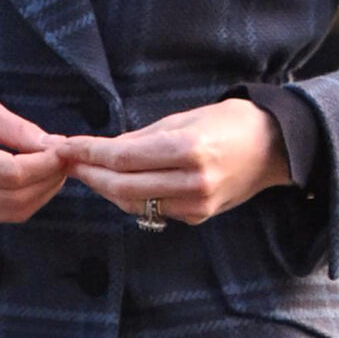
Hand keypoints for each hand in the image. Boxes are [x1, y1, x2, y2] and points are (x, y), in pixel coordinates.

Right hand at [0, 83, 67, 223]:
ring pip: (12, 213)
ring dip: (40, 193)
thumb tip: (57, 147)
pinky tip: (29, 178)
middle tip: (65, 160)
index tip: (65, 149)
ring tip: (52, 168)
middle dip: (49, 181)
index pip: (13, 174)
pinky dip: (22, 199)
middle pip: (17, 199)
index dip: (47, 165)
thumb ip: (17, 129)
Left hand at [59, 99, 290, 224]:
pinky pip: (154, 211)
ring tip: (83, 171)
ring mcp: (198, 204)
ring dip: (104, 189)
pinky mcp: (200, 217)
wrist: (275, 147)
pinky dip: (130, 198)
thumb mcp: (181, 120)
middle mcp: (194, 182)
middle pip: (122, 187)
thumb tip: (100, 149)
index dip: (87, 153)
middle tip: (65, 161)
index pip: (123, 158)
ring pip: (134, 204)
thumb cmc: (227, 123)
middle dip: (88, 174)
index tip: (63, 146)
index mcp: (188, 151)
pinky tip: (115, 183)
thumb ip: (140, 139)